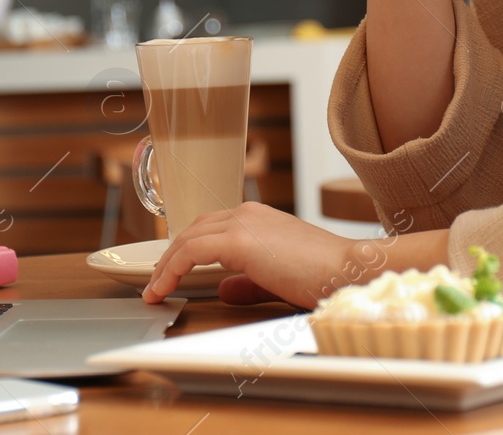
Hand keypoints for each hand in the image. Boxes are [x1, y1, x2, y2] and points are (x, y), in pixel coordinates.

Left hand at [141, 203, 357, 308]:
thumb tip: (225, 290)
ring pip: (188, 238)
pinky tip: (164, 288)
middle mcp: (248, 213)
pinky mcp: (239, 240)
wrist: (348, 269)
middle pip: (194, 229)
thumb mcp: (278, 279)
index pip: (211, 228)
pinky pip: (192, 252)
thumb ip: (249, 283)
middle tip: (157, 280)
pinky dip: (172, 269)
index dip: (186, 250)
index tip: (171, 272)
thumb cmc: (324, 276)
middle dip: (170, 256)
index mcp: (259, 218)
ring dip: (166, 264)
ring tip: (155, 289)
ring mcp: (243, 223)